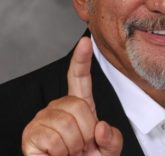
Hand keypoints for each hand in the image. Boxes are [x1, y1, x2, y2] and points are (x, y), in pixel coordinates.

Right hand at [22, 37, 122, 154]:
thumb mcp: (108, 149)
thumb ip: (112, 138)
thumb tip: (101, 127)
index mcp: (79, 105)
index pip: (80, 77)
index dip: (82, 59)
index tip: (85, 41)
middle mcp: (59, 106)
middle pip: (78, 105)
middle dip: (86, 131)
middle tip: (81, 146)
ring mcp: (44, 118)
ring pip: (67, 122)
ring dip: (74, 145)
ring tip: (69, 152)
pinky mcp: (31, 133)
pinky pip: (53, 138)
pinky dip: (60, 153)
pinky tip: (56, 155)